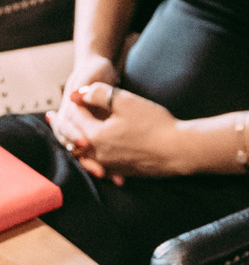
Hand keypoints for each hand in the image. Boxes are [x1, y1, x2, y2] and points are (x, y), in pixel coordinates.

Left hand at [46, 81, 187, 180]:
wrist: (179, 150)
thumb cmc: (154, 124)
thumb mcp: (125, 101)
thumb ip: (99, 94)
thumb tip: (80, 92)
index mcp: (95, 135)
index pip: (76, 116)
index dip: (75, 102)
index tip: (73, 93)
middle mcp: (98, 154)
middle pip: (74, 139)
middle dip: (65, 126)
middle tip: (54, 118)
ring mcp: (111, 165)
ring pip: (84, 155)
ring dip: (76, 144)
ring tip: (71, 138)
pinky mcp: (123, 172)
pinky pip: (100, 166)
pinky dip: (93, 158)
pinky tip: (96, 156)